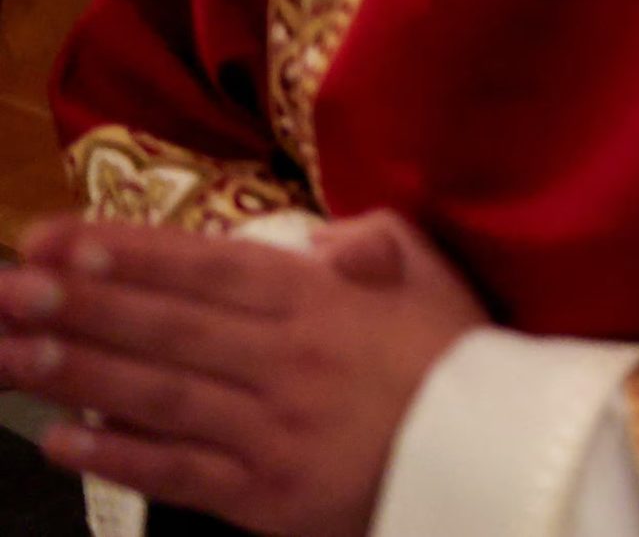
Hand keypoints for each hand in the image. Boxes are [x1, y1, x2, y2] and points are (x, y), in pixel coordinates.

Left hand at [0, 212, 489, 536]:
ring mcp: (271, 429)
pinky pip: (180, 471)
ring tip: (11, 350)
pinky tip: (64, 436)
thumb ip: (371, 242)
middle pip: (166, 327)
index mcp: (321, 300)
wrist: (497, 453)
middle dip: (80, 303)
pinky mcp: (265, 493)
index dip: (128, 253)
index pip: (207, 268)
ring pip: (159, 394)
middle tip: (7, 287)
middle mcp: (286, 359)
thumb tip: (317, 237)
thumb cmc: (458, 356)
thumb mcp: (430, 272)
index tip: (58, 239)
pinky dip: (119, 454)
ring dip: (78, 370)